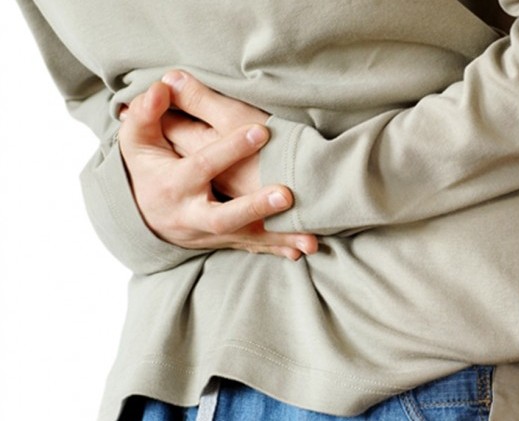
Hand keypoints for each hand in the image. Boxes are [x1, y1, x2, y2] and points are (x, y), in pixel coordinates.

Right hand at [118, 81, 317, 259]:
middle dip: (254, 207)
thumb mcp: (137, 141)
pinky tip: (304, 248)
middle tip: (287, 195)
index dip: (229, 148)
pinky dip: (278, 248)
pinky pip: (254, 246)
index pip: (202, 166)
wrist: (142, 216)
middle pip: (223, 216)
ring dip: (277, 236)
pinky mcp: (225, 241)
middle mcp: (191, 214)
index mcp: (174, 184)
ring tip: (309, 235)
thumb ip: (147, 113)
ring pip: (245, 236)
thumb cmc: (145, 169)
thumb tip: (162, 86)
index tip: (261, 131)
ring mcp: (210, 233)